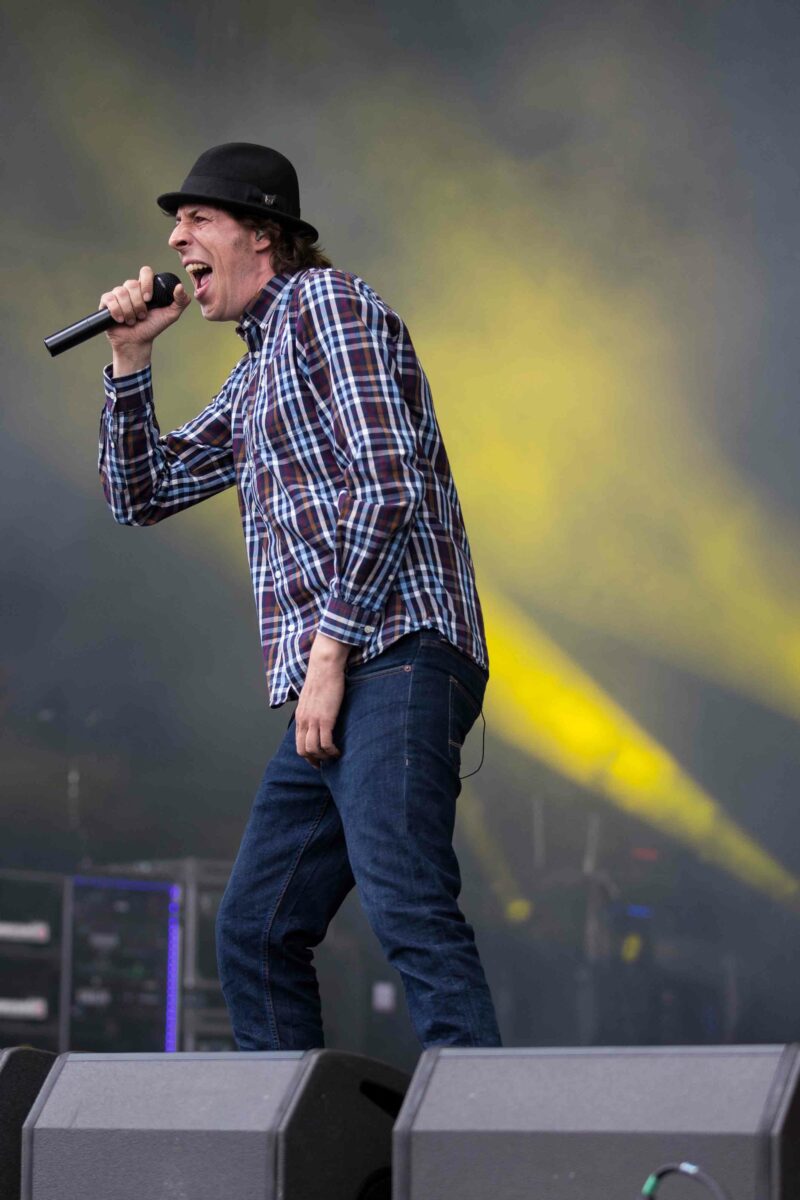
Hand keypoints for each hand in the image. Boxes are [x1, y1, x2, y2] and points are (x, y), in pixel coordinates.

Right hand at [100, 265, 189, 373]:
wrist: (137, 342)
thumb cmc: (153, 327)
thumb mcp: (170, 315)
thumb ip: (180, 301)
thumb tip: (180, 287)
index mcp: (145, 288)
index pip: (145, 272)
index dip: (146, 283)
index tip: (149, 299)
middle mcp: (131, 289)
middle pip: (132, 284)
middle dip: (138, 304)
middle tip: (142, 316)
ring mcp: (118, 294)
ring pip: (121, 293)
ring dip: (129, 311)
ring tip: (132, 321)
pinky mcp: (106, 302)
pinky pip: (109, 299)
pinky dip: (116, 311)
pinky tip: (120, 320)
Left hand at [295, 632, 351, 768]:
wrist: (325, 666)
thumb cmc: (322, 678)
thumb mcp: (312, 697)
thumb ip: (312, 708)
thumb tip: (319, 715)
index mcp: (300, 716)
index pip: (299, 743)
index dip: (308, 755)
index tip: (318, 760)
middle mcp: (303, 721)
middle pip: (303, 750)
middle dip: (314, 761)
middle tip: (326, 763)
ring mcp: (313, 721)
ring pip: (313, 750)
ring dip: (324, 757)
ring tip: (335, 756)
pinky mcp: (325, 719)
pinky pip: (325, 743)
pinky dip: (332, 751)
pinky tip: (338, 751)